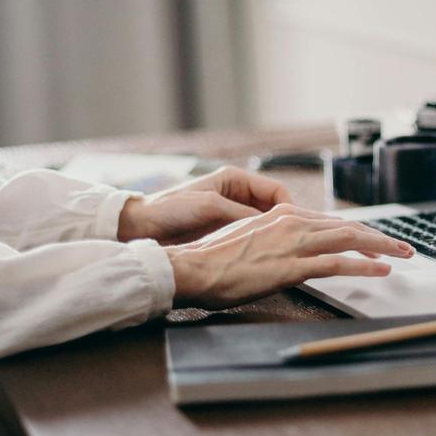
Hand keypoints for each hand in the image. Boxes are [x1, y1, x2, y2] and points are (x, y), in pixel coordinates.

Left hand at [117, 166, 292, 244]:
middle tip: (292, 242)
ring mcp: (231, 214)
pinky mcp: (224, 232)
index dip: (288, 208)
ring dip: (272, 236)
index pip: (276, 191)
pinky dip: (258, 245)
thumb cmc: (170, 209)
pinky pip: (250, 237)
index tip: (293, 226)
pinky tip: (261, 256)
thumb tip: (269, 224)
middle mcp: (237, 195)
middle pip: (273, 209)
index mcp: (235, 179)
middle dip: (284, 224)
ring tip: (279, 251)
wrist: (142, 227)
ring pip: (264, 225)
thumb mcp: (209, 206)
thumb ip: (241, 213)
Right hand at [165, 204, 413, 308]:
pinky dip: (364, 266)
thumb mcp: (247, 240)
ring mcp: (293, 243)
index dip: (357, 232)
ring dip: (382, 247)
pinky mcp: (292, 266)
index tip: (375, 241)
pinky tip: (381, 270)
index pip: (330, 222)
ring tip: (403, 254)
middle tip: (403, 246)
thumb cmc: (213, 260)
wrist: (193, 267)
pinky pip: (338, 264)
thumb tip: (285, 251)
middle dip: (379, 237)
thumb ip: (272, 241)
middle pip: (347, 227)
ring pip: (349, 240)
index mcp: (281, 216)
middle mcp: (291, 223)